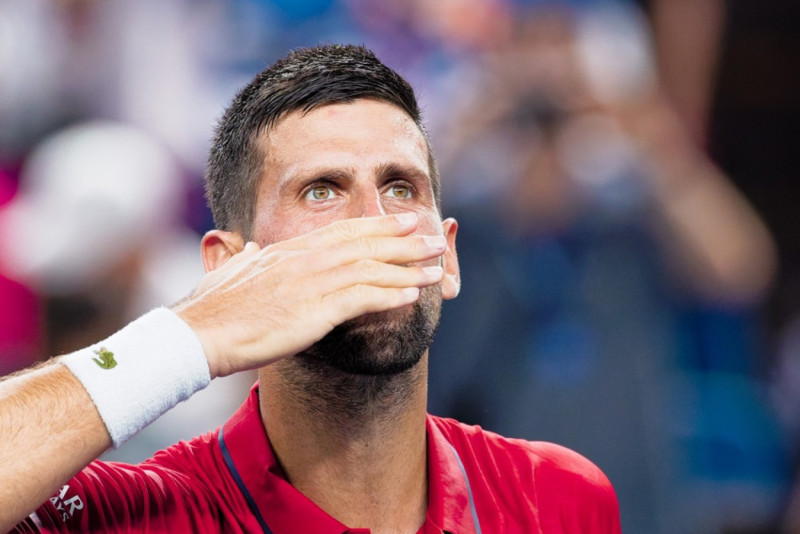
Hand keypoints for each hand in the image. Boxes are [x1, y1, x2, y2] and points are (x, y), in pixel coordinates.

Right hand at [172, 213, 445, 377]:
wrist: (198, 334)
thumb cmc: (211, 309)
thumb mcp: (229, 273)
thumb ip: (246, 258)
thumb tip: (250, 247)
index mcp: (289, 251)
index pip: (343, 231)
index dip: (378, 225)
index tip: (403, 220)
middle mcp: (305, 260)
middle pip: (366, 244)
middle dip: (405, 240)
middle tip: (435, 237)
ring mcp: (311, 283)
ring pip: (372, 269)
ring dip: (408, 269)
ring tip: (437, 269)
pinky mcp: (314, 311)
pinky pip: (362, 299)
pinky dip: (390, 296)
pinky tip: (413, 297)